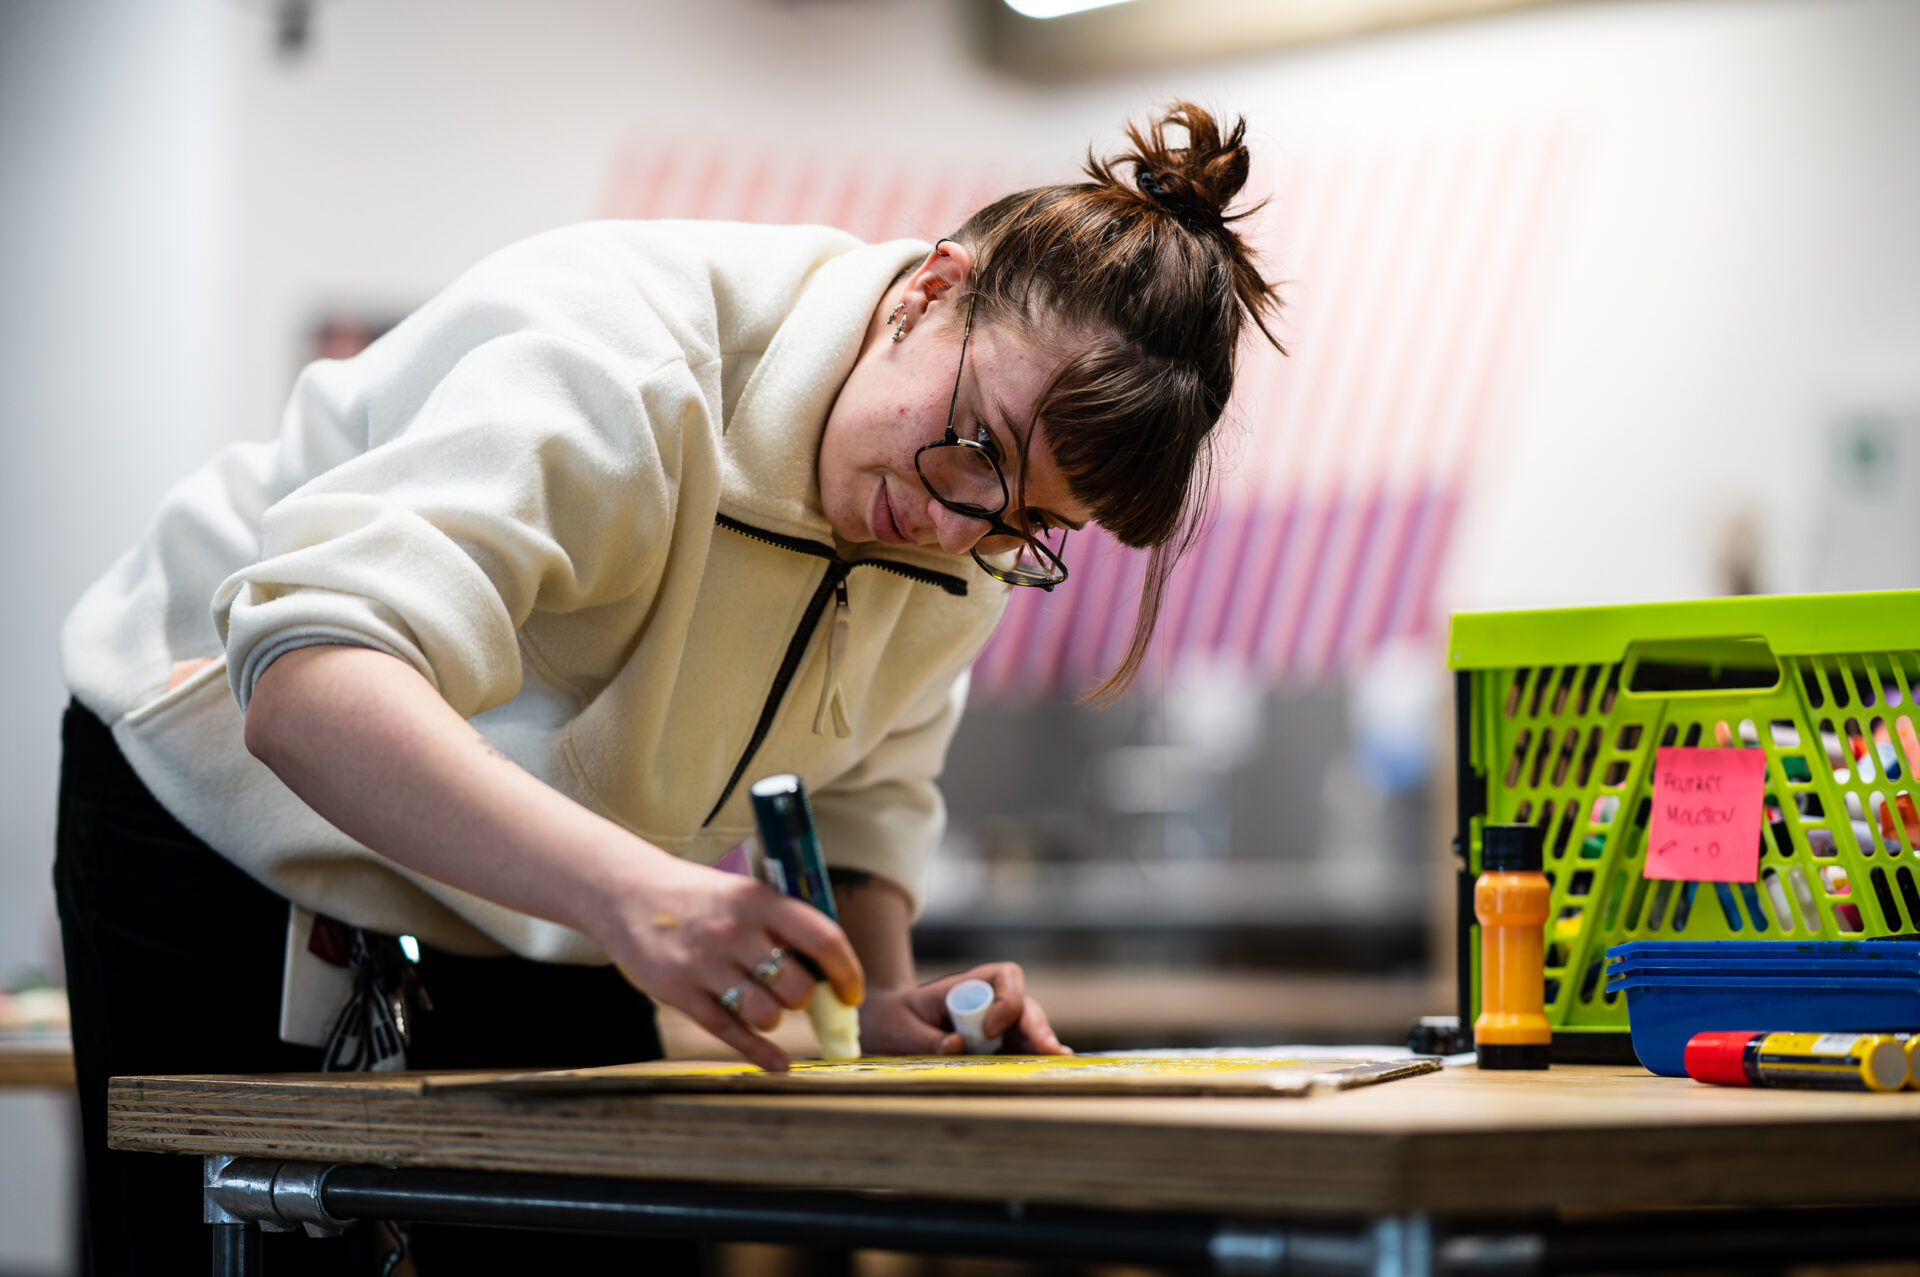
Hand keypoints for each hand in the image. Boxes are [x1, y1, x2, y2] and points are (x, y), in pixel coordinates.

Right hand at [592, 853, 862, 1073]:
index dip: (847, 972)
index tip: (851, 993)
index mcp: (759, 901)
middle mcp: (734, 932)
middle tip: (794, 995)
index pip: (823, 939)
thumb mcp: (743, 893)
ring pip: (766, 1015)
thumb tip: (830, 970)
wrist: (625, 892)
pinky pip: (729, 1032)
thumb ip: (782, 924)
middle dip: (804, 1000)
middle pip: (797, 986)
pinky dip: (760, 1054)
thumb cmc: (698, 898)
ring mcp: (704, 964)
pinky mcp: (679, 992)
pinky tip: (779, 1065)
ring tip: (762, 1006)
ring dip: (774, 1020)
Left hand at [858, 962, 1069, 1056]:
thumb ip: (926, 1038)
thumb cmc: (893, 1019)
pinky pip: (1019, 1051)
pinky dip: (1032, 1060)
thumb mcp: (899, 1028)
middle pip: (1024, 1007)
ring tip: (1058, 1061)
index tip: (990, 1030)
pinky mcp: (995, 1048)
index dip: (1005, 1001)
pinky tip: (1047, 1071)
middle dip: (1037, 1027)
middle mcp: (988, 1001)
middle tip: (1048, 1051)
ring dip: (1041, 1045)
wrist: (887, 1027)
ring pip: (1028, 1030)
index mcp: (967, 985)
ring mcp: (995, 1026)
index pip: (1004, 978)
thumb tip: (956, 1046)